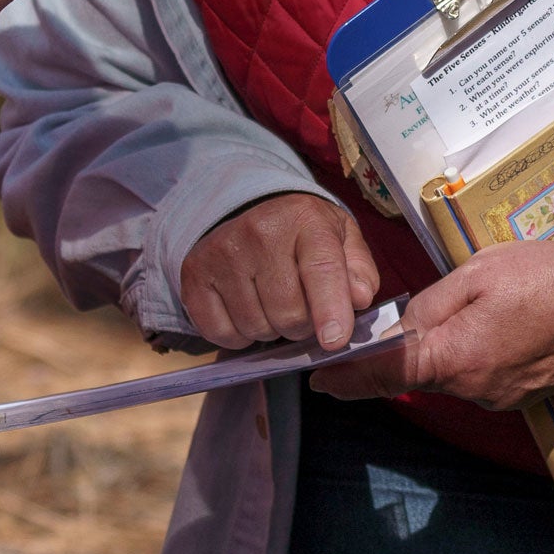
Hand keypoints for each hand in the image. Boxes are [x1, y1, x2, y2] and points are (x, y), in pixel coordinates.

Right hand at [182, 193, 378, 350]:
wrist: (248, 213)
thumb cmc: (305, 236)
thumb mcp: (343, 241)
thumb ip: (359, 270)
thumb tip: (360, 298)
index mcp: (305, 219)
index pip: (321, 269)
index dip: (330, 309)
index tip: (334, 340)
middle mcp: (259, 231)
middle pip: (288, 313)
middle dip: (303, 325)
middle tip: (302, 308)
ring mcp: (221, 253)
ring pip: (256, 328)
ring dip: (271, 331)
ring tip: (272, 304)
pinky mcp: (194, 275)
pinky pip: (222, 334)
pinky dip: (239, 336)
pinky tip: (246, 310)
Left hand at [311, 239, 553, 408]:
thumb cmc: (545, 279)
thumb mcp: (477, 274)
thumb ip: (428, 306)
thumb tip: (396, 329)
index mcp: (456, 358)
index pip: (385, 375)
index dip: (348, 378)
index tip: (318, 378)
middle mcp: (473, 388)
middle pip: (415, 376)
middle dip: (394, 355)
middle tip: (376, 326)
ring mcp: (497, 396)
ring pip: (446, 375)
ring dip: (436, 352)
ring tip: (449, 312)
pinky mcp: (516, 394)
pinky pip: (475, 376)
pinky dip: (464, 356)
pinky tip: (480, 326)